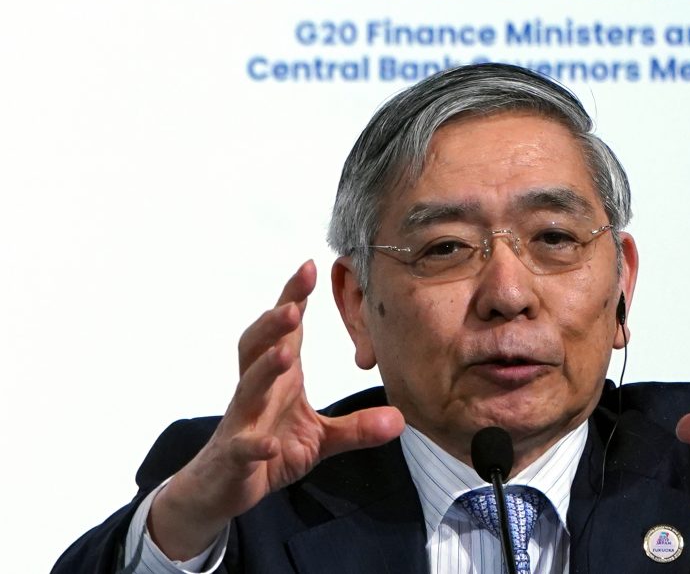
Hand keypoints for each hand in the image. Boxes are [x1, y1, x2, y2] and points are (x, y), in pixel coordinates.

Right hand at [148, 261, 404, 559]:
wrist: (223, 488)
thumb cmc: (270, 447)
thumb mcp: (321, 439)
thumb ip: (358, 427)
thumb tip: (401, 419)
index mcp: (279, 378)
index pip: (285, 331)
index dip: (293, 297)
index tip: (310, 265)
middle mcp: (257, 391)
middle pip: (258, 346)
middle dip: (274, 324)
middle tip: (294, 307)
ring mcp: (242, 421)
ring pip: (247, 388)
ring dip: (264, 369)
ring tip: (285, 355)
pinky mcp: (235, 455)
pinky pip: (242, 447)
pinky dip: (253, 445)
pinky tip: (266, 445)